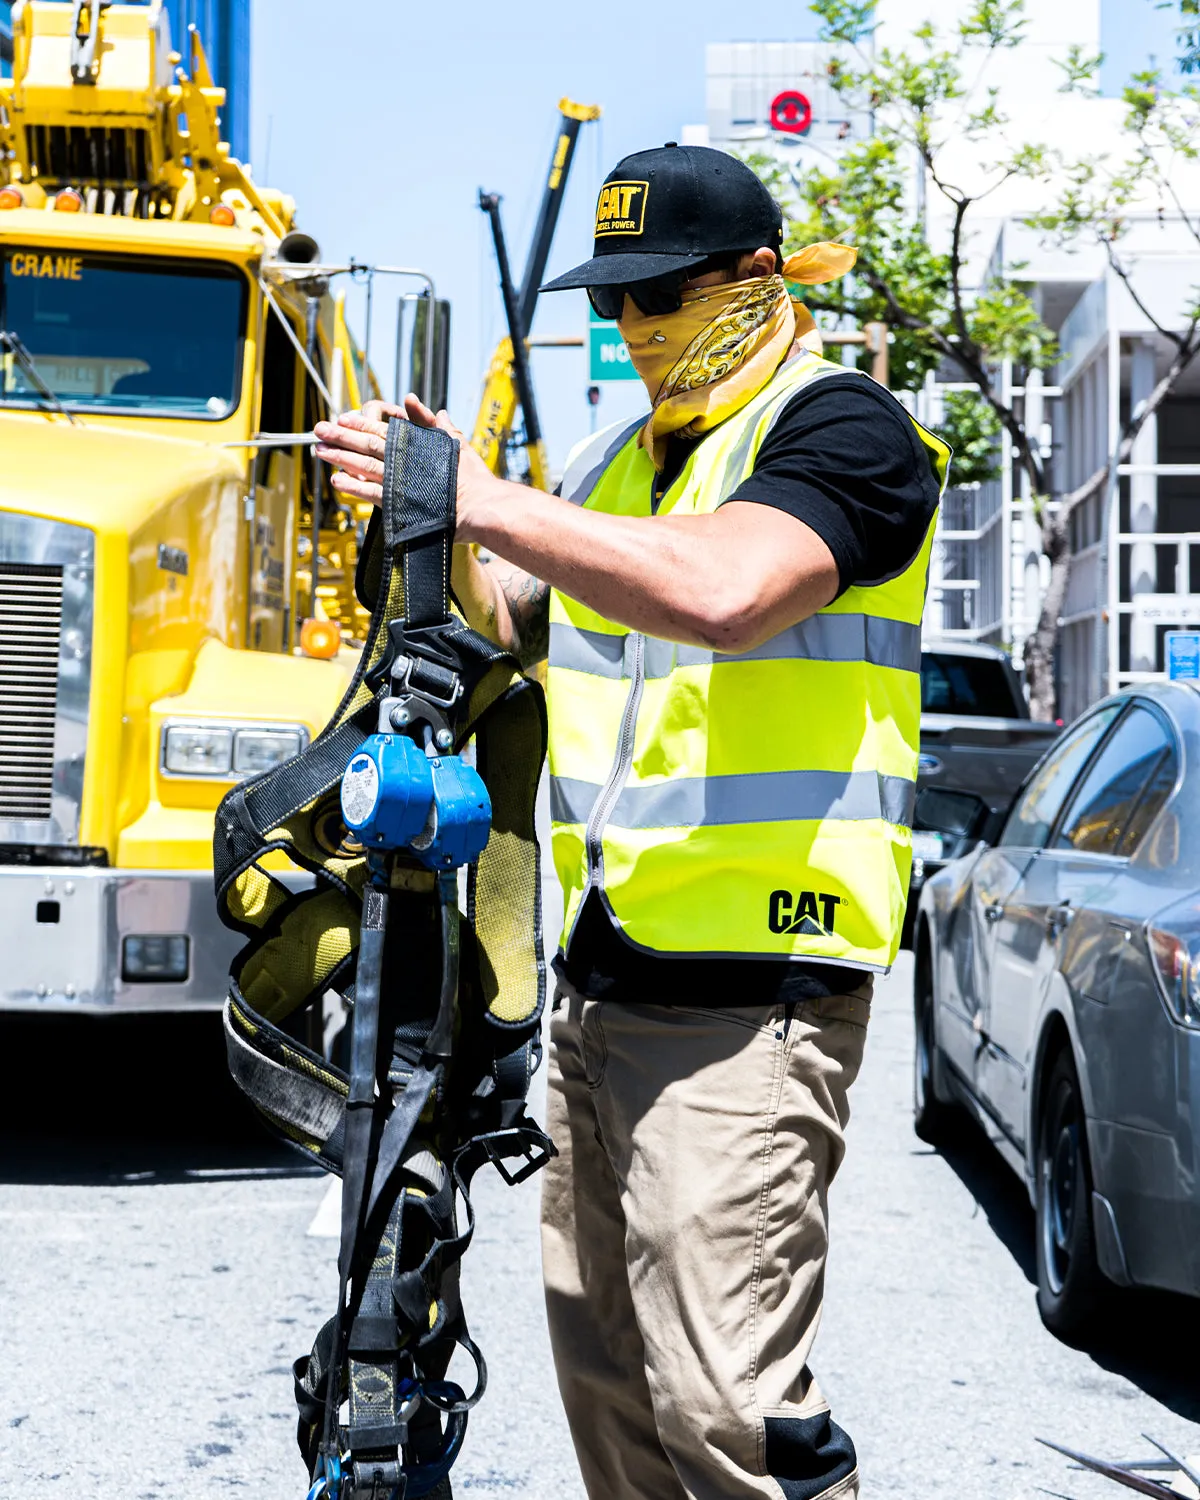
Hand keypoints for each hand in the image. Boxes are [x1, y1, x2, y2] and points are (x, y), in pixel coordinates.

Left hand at [313, 394, 497, 540]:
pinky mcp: (400, 503)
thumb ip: (433, 423)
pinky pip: (371, 493)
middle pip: (366, 444)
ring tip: (320, 451)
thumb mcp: (455, 441)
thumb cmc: (472, 476)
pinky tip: (336, 480)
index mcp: (415, 443)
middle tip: (319, 430)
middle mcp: (404, 460)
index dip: (358, 423)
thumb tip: (414, 401)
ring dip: (340, 457)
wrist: (480, 505)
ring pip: (363, 465)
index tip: (341, 418)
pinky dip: (353, 486)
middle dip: (340, 436)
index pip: (381, 429)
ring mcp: (399, 482)